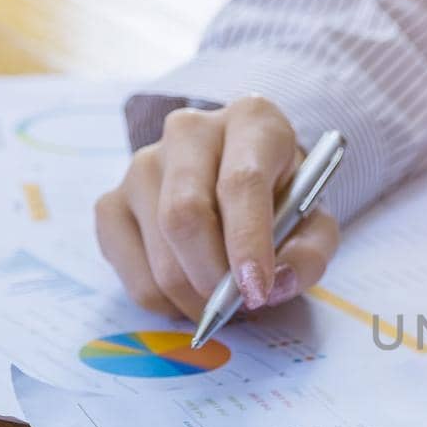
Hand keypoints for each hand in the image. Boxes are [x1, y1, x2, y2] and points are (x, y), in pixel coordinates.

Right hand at [94, 95, 340, 320]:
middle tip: (239, 305)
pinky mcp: (111, 202)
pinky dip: (163, 299)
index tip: (256, 290)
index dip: (247, 242)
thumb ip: (308, 254)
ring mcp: (141, 165)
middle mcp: (189, 131)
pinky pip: (130, 271)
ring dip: (193, 297)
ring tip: (222, 299)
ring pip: (158, 254)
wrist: (243, 180)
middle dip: (213, 278)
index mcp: (251, 121)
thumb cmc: (283, 200)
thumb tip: (274, 286)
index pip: (241, 182)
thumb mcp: (315, 223)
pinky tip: (189, 290)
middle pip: (185, 216)